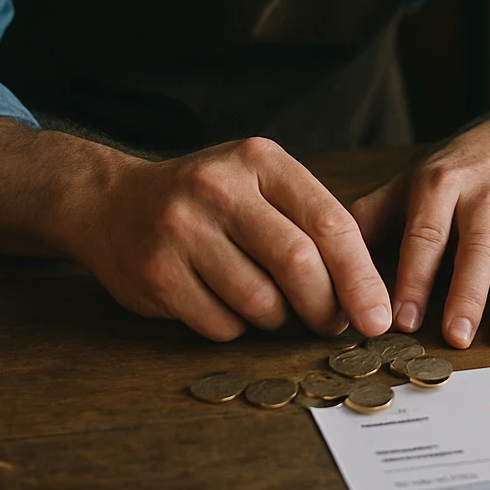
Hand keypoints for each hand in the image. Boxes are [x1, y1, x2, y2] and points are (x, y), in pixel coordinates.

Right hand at [73, 135, 393, 342]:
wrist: (111, 203)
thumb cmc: (208, 200)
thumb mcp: (258, 183)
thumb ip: (309, 221)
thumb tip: (365, 293)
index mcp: (259, 161)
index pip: (329, 222)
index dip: (361, 277)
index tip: (378, 316)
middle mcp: (219, 188)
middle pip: (298, 264)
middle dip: (325, 307)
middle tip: (332, 324)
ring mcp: (183, 230)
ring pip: (261, 303)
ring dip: (278, 320)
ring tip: (271, 307)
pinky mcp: (157, 273)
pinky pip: (221, 325)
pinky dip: (236, 328)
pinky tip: (224, 305)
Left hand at [349, 110, 489, 350]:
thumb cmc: (445, 183)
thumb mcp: (402, 189)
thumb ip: (366, 223)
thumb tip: (323, 267)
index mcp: (440, 185)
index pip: (425, 234)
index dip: (414, 277)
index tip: (400, 319)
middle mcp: (486, 195)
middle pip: (478, 245)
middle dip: (466, 292)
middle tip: (454, 337)